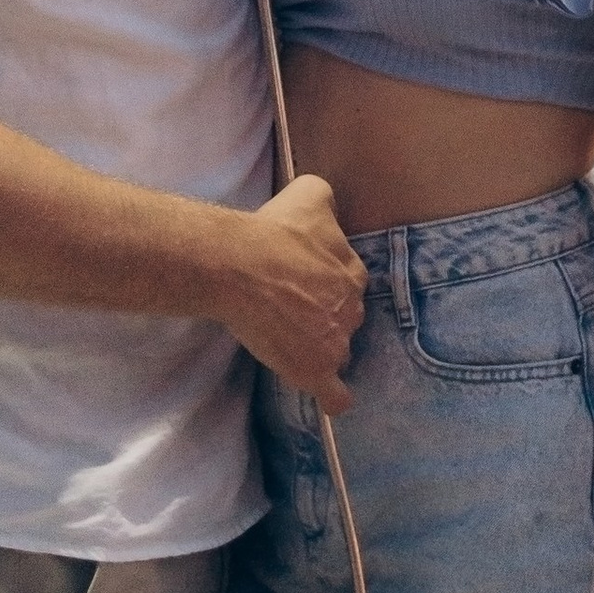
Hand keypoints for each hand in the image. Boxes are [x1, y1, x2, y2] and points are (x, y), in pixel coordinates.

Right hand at [218, 172, 365, 409]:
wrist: (240, 266)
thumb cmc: (272, 230)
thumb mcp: (310, 193)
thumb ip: (327, 199)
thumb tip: (329, 206)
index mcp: (353, 272)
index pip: (347, 282)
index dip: (324, 283)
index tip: (301, 281)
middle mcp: (353, 308)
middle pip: (345, 317)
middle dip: (325, 315)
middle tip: (291, 308)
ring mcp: (336, 342)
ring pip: (338, 350)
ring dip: (322, 347)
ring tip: (292, 342)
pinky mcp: (314, 370)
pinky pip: (335, 395)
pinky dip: (335, 398)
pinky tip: (331, 399)